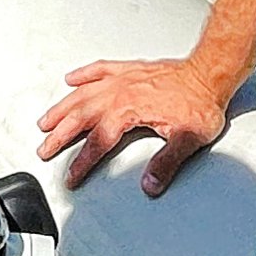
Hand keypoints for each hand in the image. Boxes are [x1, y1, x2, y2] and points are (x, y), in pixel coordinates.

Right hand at [36, 56, 236, 194]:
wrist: (210, 72)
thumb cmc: (201, 102)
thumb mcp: (187, 139)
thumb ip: (166, 164)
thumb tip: (150, 185)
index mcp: (128, 111)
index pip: (97, 142)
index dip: (81, 162)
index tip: (71, 176)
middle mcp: (119, 93)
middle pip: (80, 116)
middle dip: (59, 135)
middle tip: (45, 149)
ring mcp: (123, 79)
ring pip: (83, 93)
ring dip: (62, 108)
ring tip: (46, 120)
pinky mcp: (130, 70)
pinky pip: (99, 69)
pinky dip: (84, 74)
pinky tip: (72, 78)